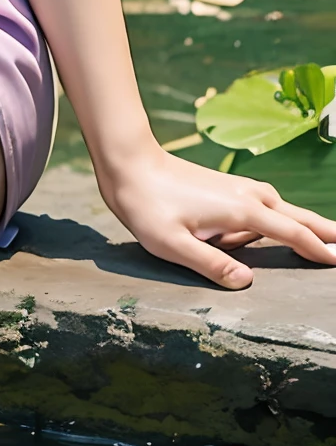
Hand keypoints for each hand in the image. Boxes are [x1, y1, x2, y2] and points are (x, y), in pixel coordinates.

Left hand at [100, 145, 335, 288]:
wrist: (129, 163)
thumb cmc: (147, 205)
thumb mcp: (172, 244)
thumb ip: (211, 265)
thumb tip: (247, 282)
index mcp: (242, 211)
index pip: (293, 234)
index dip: (318, 249)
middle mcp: (247, 195)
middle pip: (298, 216)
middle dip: (325, 231)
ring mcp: (237, 187)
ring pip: (281, 208)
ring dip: (303, 223)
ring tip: (323, 239)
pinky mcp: (225, 186)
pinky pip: (263, 204)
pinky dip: (278, 217)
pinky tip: (269, 228)